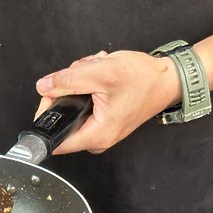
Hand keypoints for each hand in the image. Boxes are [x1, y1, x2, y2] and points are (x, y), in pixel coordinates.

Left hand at [35, 50, 180, 153]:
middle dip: (66, 91)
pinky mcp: (102, 121)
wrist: (168, 79)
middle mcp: (97, 139)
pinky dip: (87, 87)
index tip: (50, 96)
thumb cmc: (144, 80)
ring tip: (96, 73)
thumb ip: (68, 80)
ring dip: (78, 85)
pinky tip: (100, 77)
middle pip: (62, 118)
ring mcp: (99, 131)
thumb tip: (44, 87)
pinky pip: (82, 104)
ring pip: (71, 107)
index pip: (54, 140)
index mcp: (96, 135)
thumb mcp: (102, 73)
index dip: (46, 116)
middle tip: (82, 75)